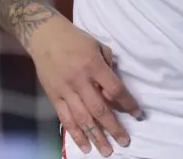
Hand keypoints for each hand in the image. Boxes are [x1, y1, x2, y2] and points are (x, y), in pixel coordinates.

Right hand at [27, 14, 141, 156]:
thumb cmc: (75, 39)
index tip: (138, 115)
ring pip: (82, 119)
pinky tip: (84, 146)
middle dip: (113, 128)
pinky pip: (65, 119)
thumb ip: (108, 65)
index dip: (128, 104)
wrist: (44, 36)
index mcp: (93, 65)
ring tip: (106, 151)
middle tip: (125, 142)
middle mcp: (80, 80)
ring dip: (96, 137)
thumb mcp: (97, 45)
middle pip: (100, 109)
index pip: (115, 89)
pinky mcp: (54, 97)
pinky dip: (76, 134)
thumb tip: (115, 89)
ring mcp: (65, 91)